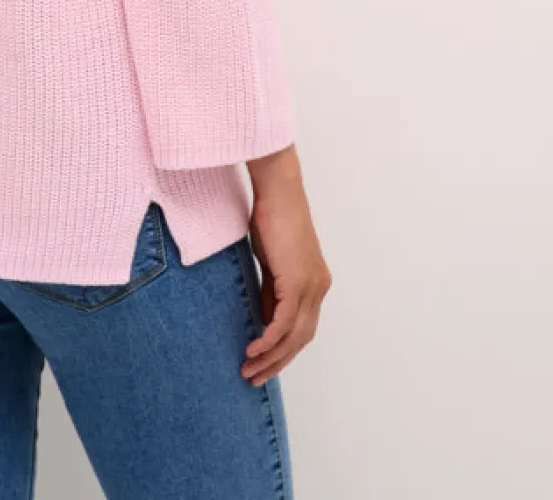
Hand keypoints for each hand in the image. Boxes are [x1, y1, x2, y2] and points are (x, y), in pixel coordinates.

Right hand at [240, 175, 330, 386]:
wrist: (278, 189)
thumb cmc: (270, 216)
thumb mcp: (270, 260)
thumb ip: (271, 289)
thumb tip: (264, 317)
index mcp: (315, 282)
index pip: (302, 327)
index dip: (284, 349)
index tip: (263, 363)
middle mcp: (318, 287)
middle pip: (301, 338)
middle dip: (278, 362)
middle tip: (255, 377)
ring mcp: (311, 285)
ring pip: (293, 336)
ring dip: (271, 357)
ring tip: (248, 370)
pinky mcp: (297, 281)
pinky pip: (284, 322)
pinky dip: (269, 340)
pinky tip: (253, 349)